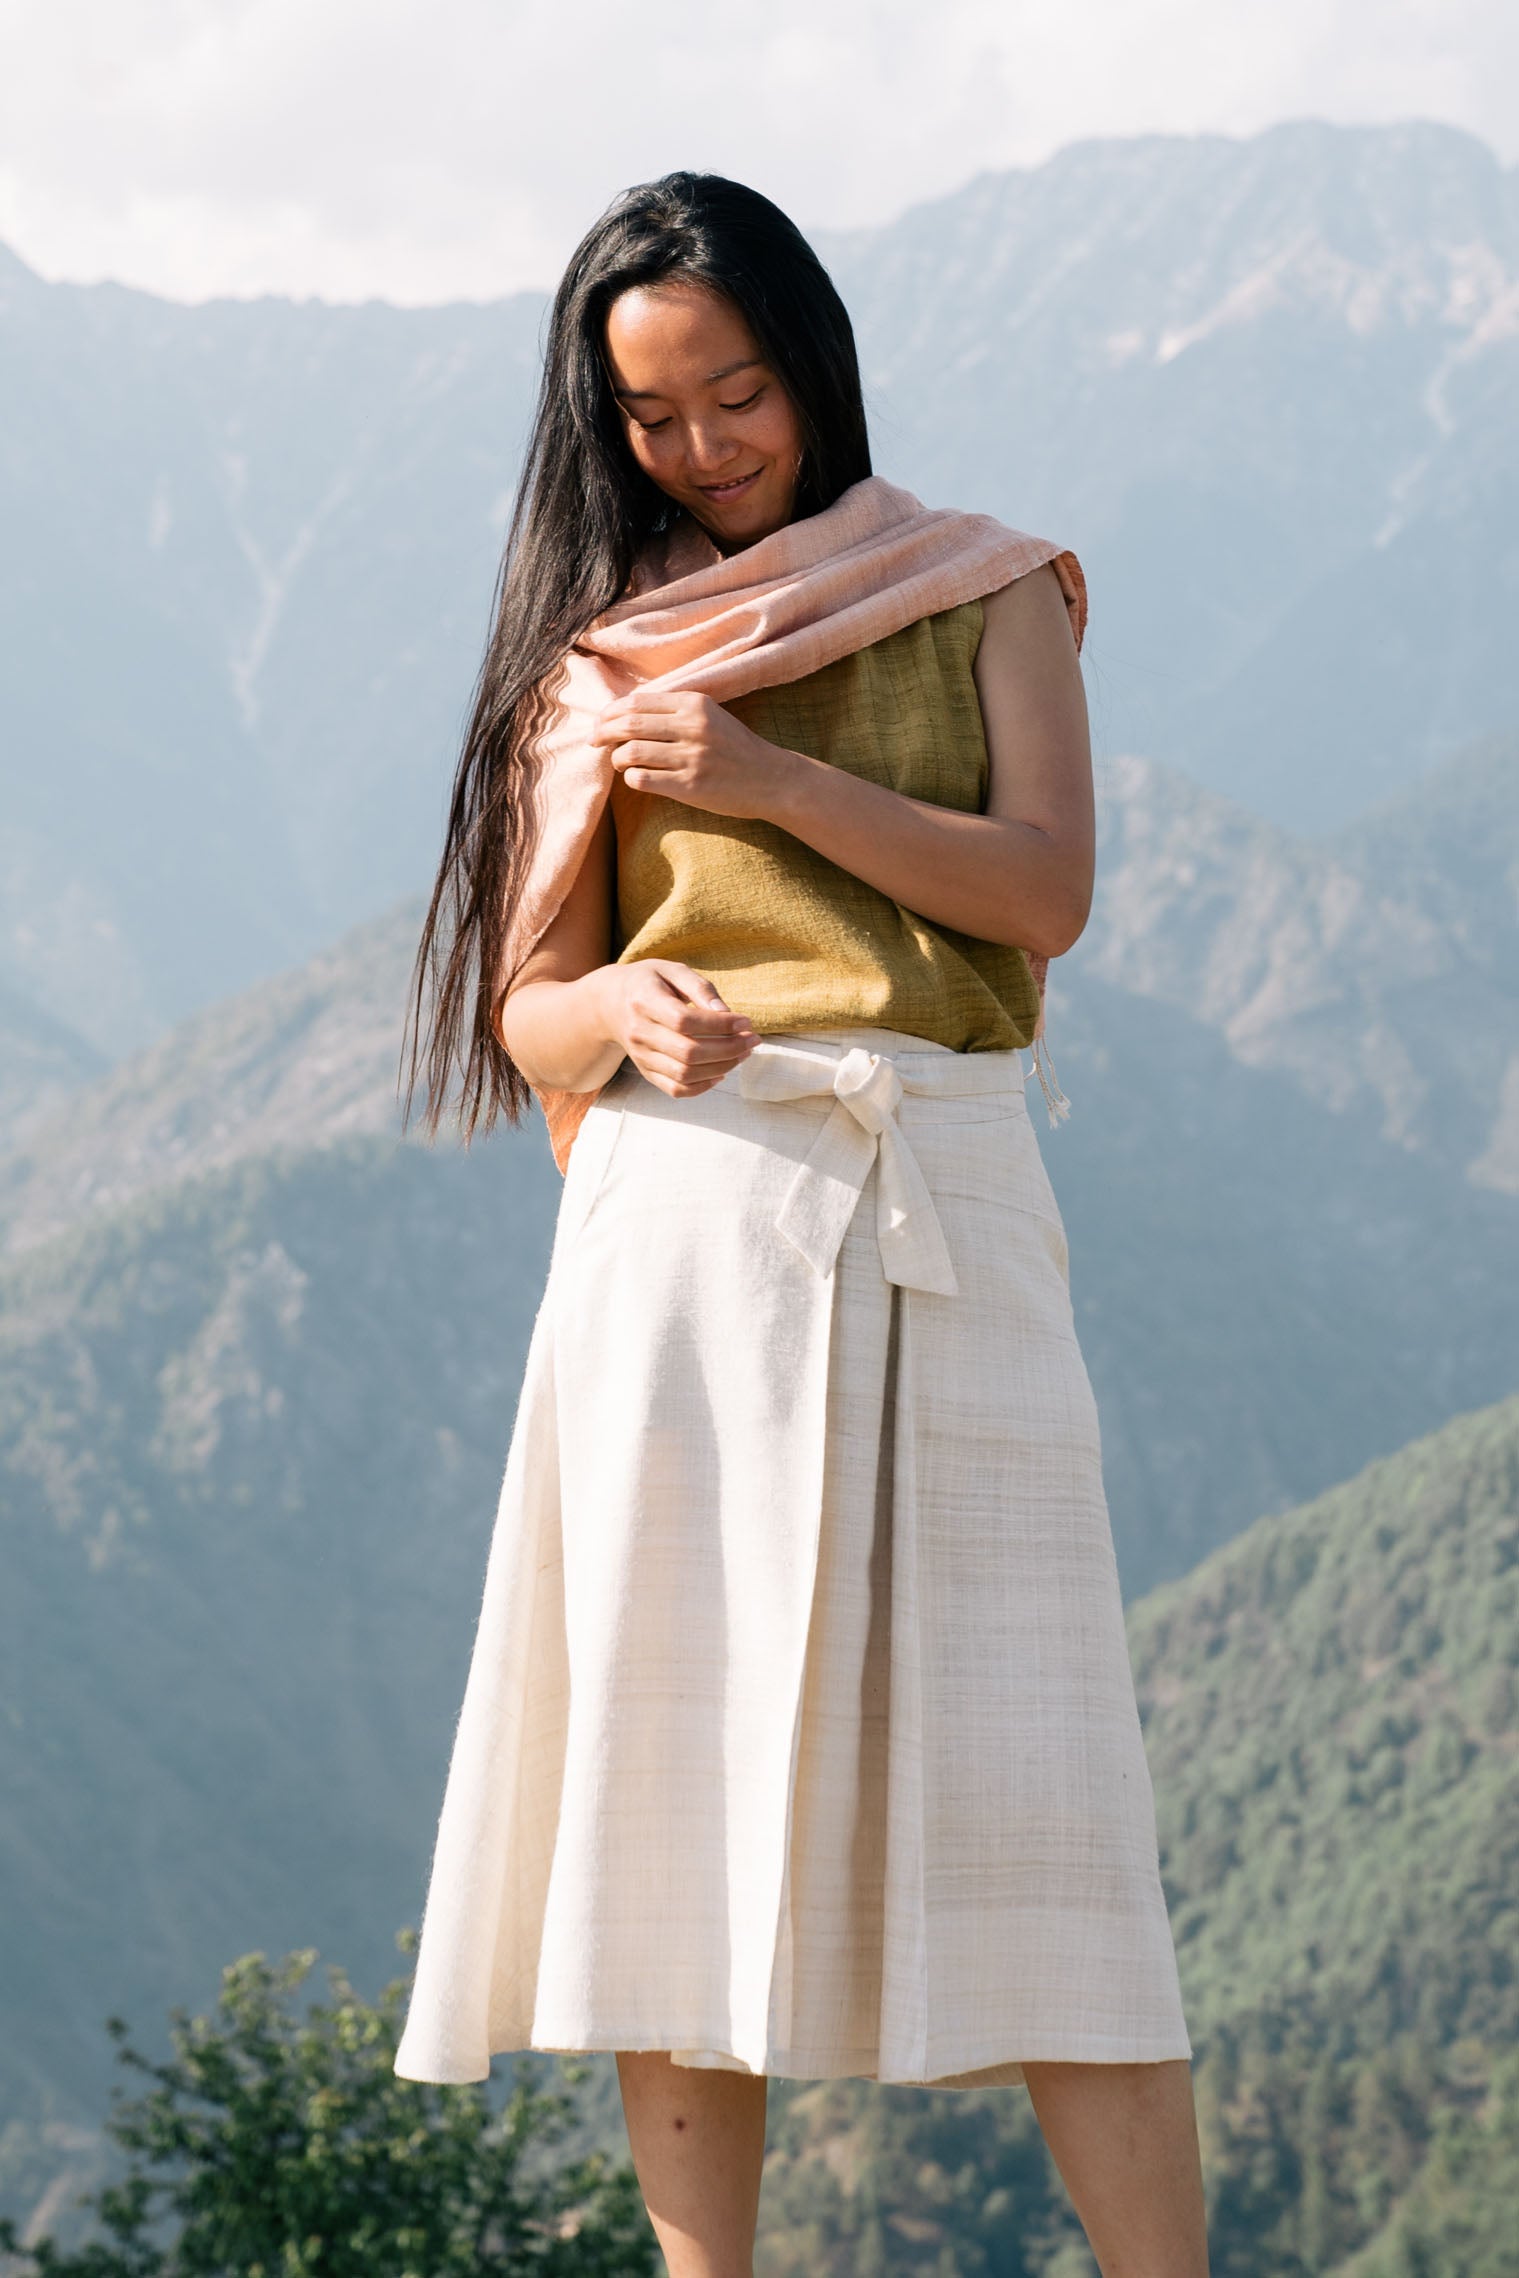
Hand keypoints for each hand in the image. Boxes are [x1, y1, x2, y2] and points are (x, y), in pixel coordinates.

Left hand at [592, 690, 799, 819]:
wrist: (771, 778)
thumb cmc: (735, 748)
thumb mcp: (709, 716)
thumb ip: (674, 711)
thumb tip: (624, 714)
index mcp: (695, 704)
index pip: (637, 702)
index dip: (611, 712)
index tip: (600, 722)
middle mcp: (693, 727)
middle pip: (629, 724)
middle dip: (603, 732)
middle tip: (593, 741)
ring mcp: (691, 758)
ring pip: (631, 752)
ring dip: (617, 758)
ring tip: (619, 762)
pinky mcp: (690, 787)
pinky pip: (643, 779)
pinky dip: (631, 778)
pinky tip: (635, 778)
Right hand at [596, 959, 757, 1098]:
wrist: (610, 1004)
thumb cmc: (649, 982)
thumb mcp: (672, 971)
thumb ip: (700, 988)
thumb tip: (726, 1012)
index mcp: (644, 1001)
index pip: (685, 1021)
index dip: (720, 1025)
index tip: (745, 1021)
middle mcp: (638, 1032)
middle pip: (688, 1052)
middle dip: (729, 1049)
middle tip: (752, 1040)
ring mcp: (641, 1056)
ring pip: (685, 1074)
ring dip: (722, 1067)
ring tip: (742, 1053)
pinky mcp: (646, 1071)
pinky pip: (676, 1090)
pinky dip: (703, 1086)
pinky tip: (722, 1071)